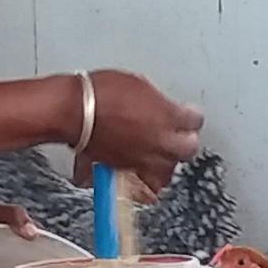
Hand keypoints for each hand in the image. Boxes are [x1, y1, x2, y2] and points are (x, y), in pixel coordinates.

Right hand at [77, 69, 203, 185]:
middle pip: (188, 150)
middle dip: (184, 142)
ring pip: (165, 174)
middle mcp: (160, 143)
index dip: (190, 117)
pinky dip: (132, 179)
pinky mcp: (122, 172)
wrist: (72, 110)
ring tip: (158, 156)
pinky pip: (135, 182)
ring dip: (163, 165)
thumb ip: (157, 102)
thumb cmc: (99, 92)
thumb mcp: (137, 84)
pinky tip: (130, 171)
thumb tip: (160, 106)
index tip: (187, 115)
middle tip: (177, 135)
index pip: (195, 121)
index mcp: (168, 118)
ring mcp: (142, 161)